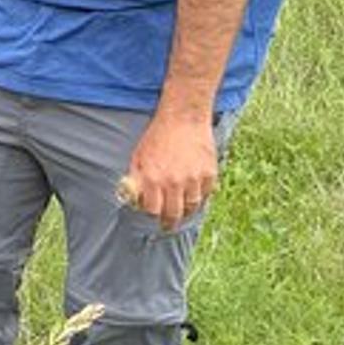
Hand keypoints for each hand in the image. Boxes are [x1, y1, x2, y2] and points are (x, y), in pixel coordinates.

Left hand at [123, 112, 218, 230]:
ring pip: (192, 206)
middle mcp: (174, 182)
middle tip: (168, 225)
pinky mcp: (209, 174)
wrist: (183, 118)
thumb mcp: (138, 156)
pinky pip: (205, 194)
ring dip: (186, 210)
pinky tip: (193, 191)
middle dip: (170, 222)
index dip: (152, 215)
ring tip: (181, 209)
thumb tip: (134, 198)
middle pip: (174, 214)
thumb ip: (136, 179)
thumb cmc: (157, 136)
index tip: (154, 218)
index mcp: (153, 178)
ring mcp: (194, 179)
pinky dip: (200, 196)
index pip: (153, 210)